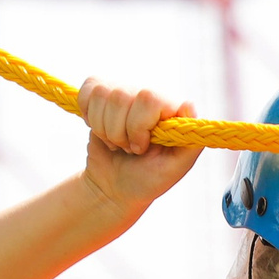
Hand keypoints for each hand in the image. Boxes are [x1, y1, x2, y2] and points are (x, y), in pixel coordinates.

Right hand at [79, 78, 201, 217]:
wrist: (114, 188)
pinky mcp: (102, 96)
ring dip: (104, 129)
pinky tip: (101, 130)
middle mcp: (149, 97)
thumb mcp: (173, 169)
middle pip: (120, 96)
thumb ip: (190, 143)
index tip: (141, 148)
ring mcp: (126, 93)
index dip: (138, 127)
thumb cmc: (146, 180)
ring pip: (102, 95)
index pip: (148, 98)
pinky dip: (88, 116)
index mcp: (170, 110)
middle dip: (119, 132)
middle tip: (129, 149)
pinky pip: (88, 90)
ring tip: (117, 143)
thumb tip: (188, 104)